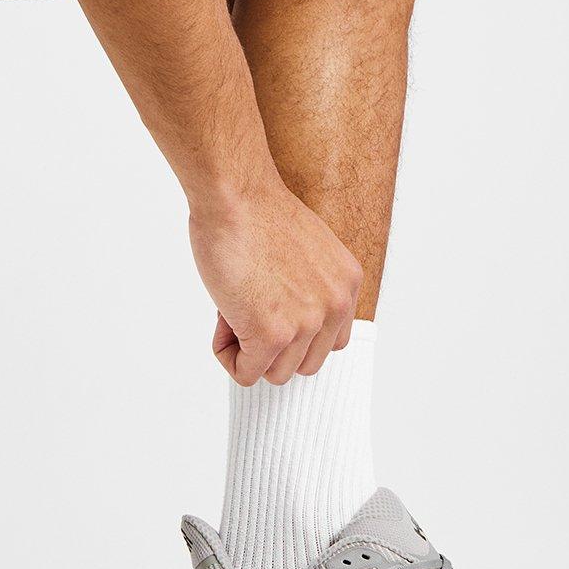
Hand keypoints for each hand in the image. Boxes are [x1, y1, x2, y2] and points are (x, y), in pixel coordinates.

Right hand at [190, 178, 361, 385]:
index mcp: (347, 284)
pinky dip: (227, 353)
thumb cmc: (254, 210)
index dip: (293, 330)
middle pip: (304, 363)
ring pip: (276, 373)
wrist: (235, 194)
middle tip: (246, 305)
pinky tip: (221, 317)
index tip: (268, 305)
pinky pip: (245, 372)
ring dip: (248, 349)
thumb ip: (307, 287)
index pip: (330, 340)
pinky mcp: (272, 334)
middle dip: (272, 345)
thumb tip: (282, 317)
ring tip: (233, 307)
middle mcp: (335, 306)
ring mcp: (306, 323)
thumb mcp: (305, 250)